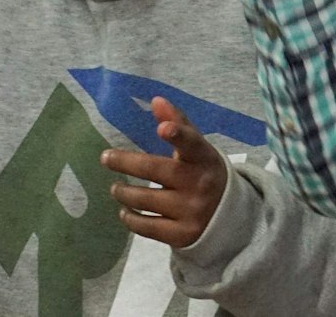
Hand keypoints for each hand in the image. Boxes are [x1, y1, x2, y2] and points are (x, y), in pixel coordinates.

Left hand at [101, 98, 228, 249]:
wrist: (230, 218)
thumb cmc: (204, 173)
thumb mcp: (199, 149)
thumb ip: (179, 124)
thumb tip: (156, 100)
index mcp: (204, 158)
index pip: (192, 144)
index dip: (178, 135)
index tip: (162, 128)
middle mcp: (199, 184)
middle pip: (156, 170)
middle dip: (126, 162)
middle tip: (105, 158)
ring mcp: (191, 211)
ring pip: (146, 199)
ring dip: (124, 193)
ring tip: (115, 188)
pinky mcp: (182, 235)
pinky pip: (148, 227)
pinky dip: (131, 219)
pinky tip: (124, 211)